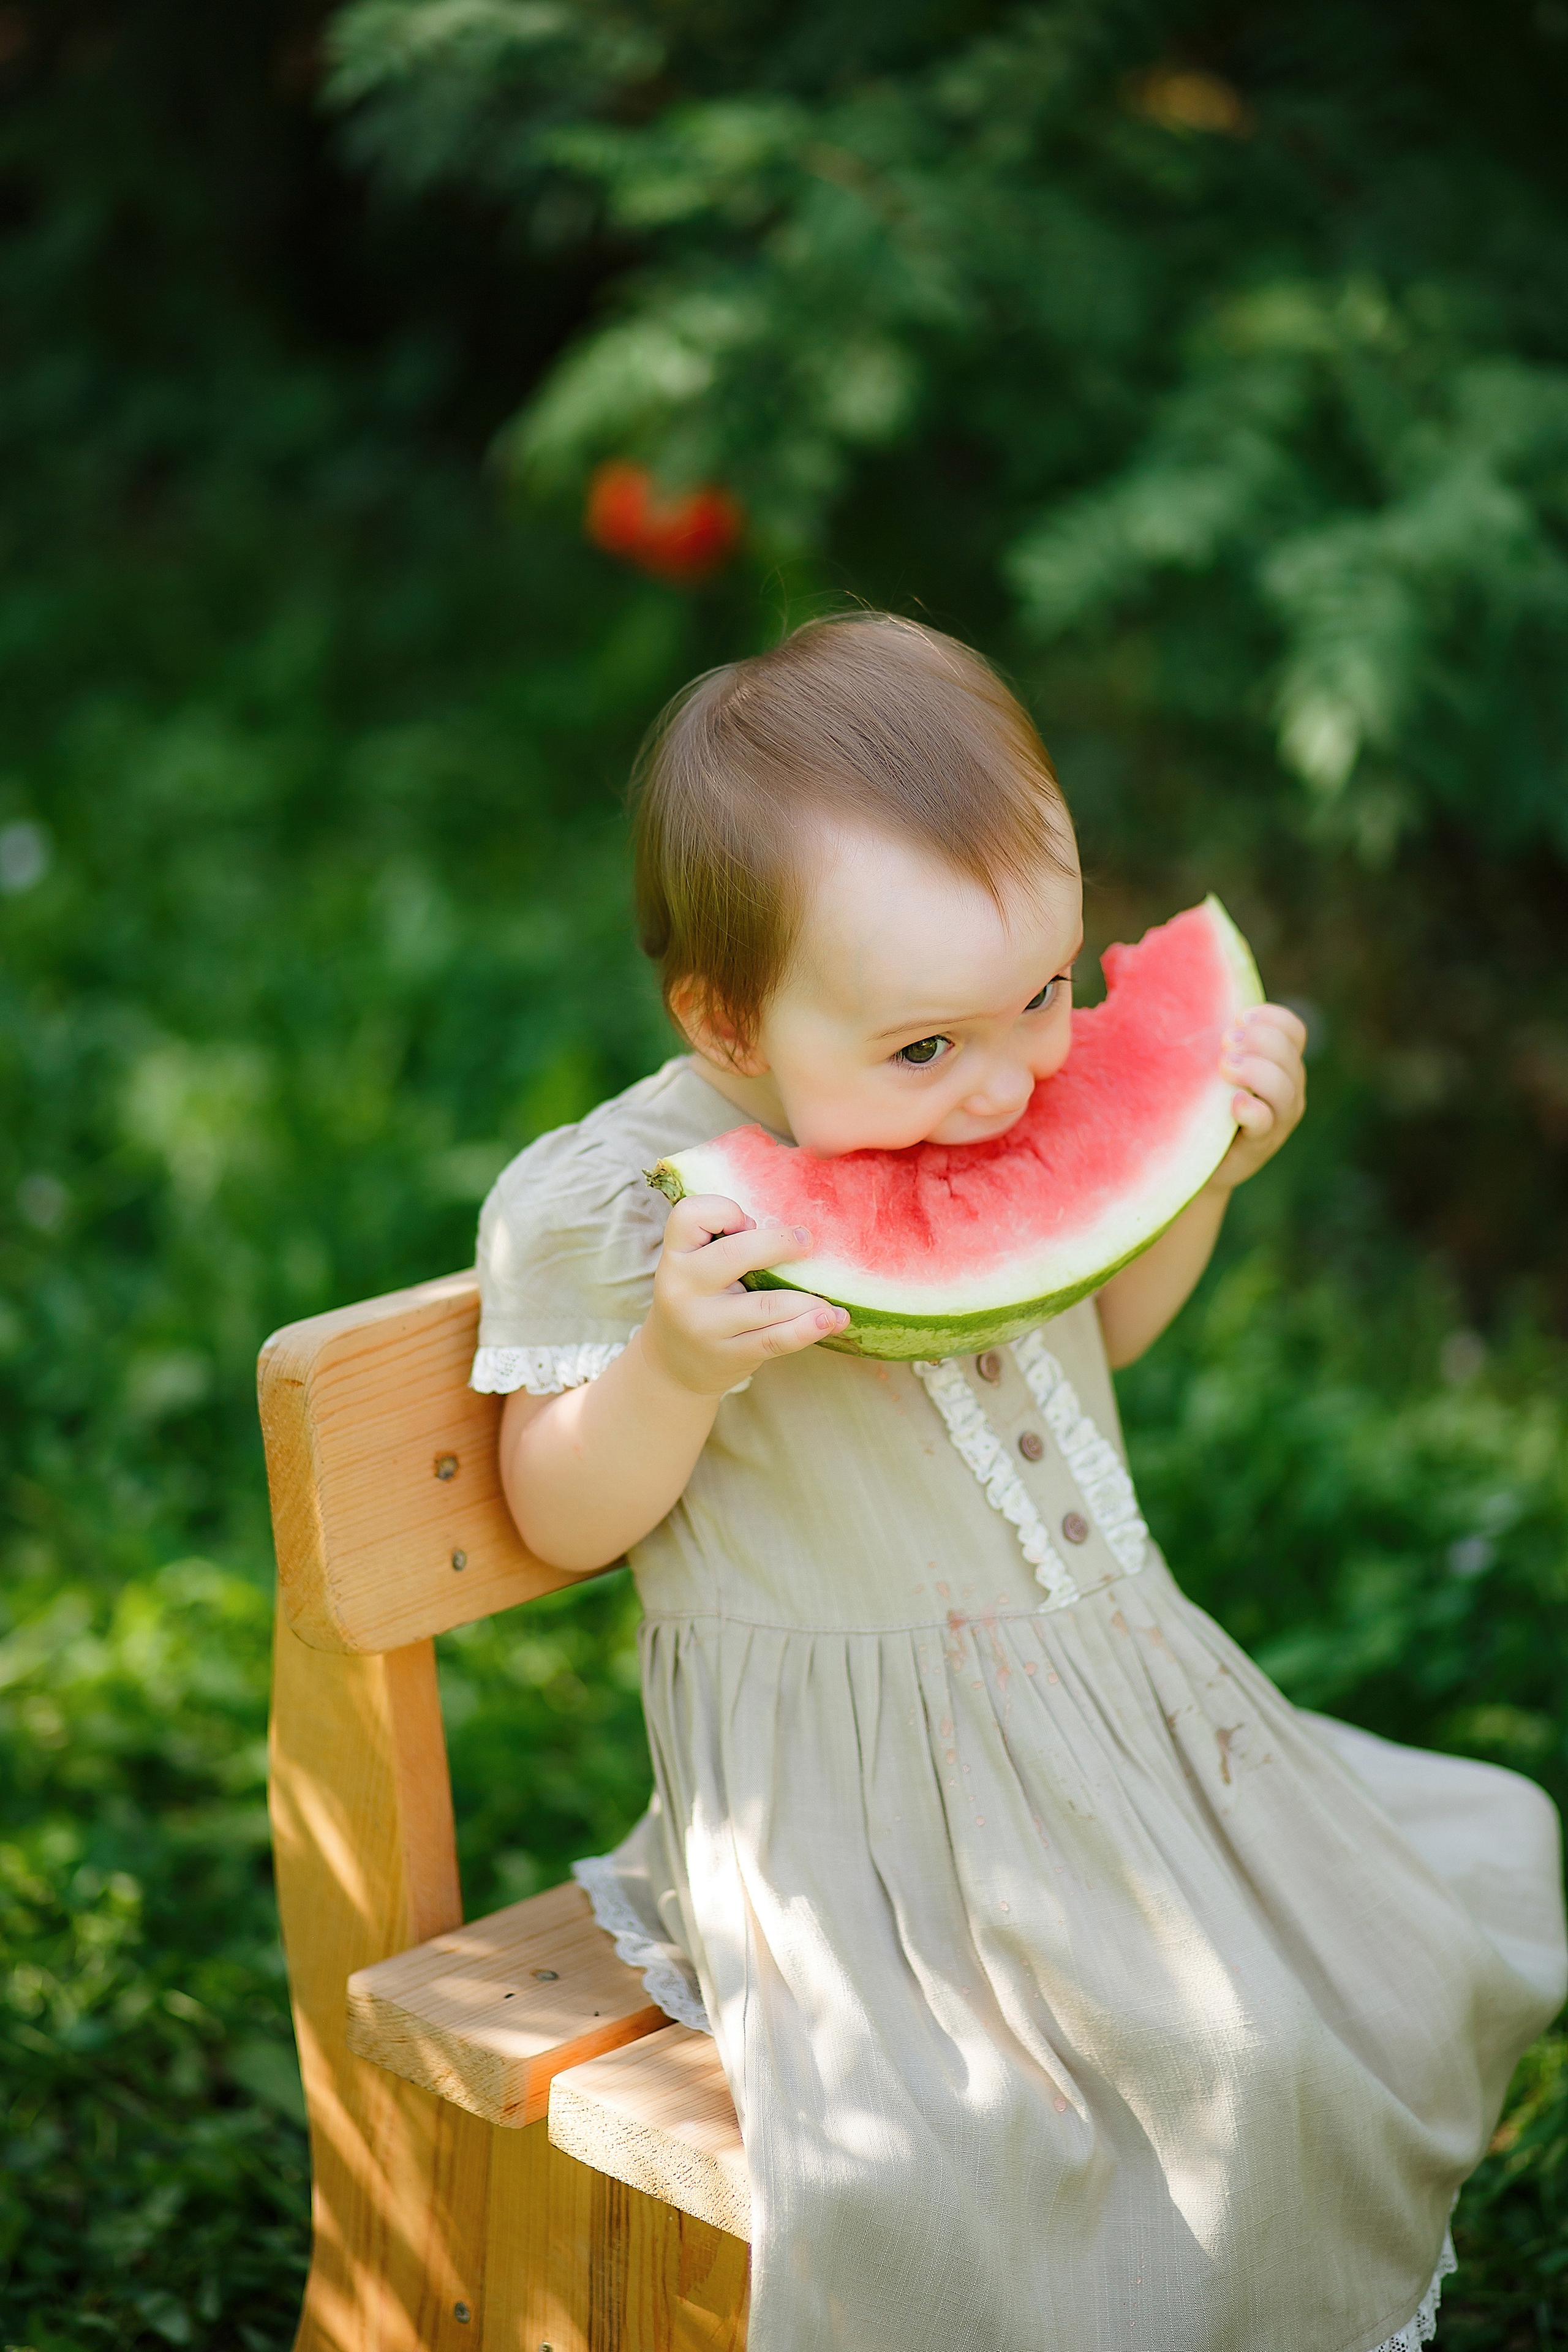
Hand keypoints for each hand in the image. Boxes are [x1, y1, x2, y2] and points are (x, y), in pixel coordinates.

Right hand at [641, 1193, 849, 1395]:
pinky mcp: (729, 1354)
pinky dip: (808, 1329)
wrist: (672, 1366)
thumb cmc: (698, 1301)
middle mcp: (683, 1287)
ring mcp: (705, 1324)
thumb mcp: (694, 1268)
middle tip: (807, 1242)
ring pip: (766, 1305)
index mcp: (675, 1255)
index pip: (690, 1214)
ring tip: (831, 1301)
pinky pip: (775, 1339)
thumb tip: (791, 1235)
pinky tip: (831, 1321)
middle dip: (780, 1243)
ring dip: (808, 1301)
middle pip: (736, 1253)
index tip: (746, 1223)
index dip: (723, 1210)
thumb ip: (725, 1244)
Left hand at [1207, 1003, 1307, 1191]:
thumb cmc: (1204, 1101)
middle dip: (1258, 1040)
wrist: (1194, 1158)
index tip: (1238, 1017)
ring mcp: (1279, 1118)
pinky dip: (1252, 1109)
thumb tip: (1176, 990)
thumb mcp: (1214, 1066)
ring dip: (1254, 1070)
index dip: (1271, 1018)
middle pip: (1288, 1053)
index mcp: (1281, 1063)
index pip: (1293, 1030)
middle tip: (1224, 1042)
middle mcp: (1288, 1089)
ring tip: (1224, 1067)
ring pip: (1284, 1087)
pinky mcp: (1260, 1144)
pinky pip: (1266, 1123)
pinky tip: (1233, 1102)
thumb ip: (1219, 1039)